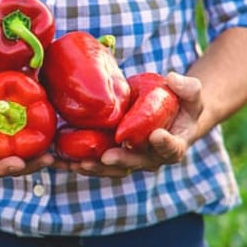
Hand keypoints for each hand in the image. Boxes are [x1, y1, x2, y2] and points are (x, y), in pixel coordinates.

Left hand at [69, 73, 205, 177]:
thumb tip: (173, 78)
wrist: (165, 114)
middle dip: (121, 160)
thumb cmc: (180, 103)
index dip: (164, 144)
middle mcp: (150, 157)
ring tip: (76, 163)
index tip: (155, 136)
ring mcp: (128, 158)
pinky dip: (73, 163)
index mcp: (173, 144)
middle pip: (136, 162)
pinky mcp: (109, 154)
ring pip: (111, 168)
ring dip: (93, 167)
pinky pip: (92, 162)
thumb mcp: (190, 94)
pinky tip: (56, 161)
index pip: (171, 148)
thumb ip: (186, 87)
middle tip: (107, 156)